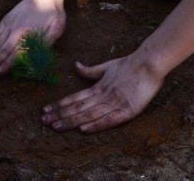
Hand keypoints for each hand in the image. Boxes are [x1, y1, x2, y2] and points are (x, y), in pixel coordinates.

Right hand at [0, 0, 64, 74]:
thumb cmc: (53, 13)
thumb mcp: (57, 28)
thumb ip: (48, 42)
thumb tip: (39, 57)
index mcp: (28, 34)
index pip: (16, 53)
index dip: (7, 63)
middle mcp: (16, 31)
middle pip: (3, 49)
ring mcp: (10, 25)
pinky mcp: (7, 19)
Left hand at [41, 53, 163, 132]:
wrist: (149, 64)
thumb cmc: (129, 65)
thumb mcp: (107, 66)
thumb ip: (91, 71)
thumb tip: (76, 65)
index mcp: (98, 86)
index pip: (75, 98)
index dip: (60, 104)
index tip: (45, 110)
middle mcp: (103, 96)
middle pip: (78, 108)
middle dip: (60, 115)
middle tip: (44, 121)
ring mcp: (114, 103)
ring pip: (88, 114)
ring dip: (71, 121)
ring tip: (56, 127)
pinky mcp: (127, 111)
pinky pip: (108, 120)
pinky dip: (95, 125)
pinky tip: (83, 129)